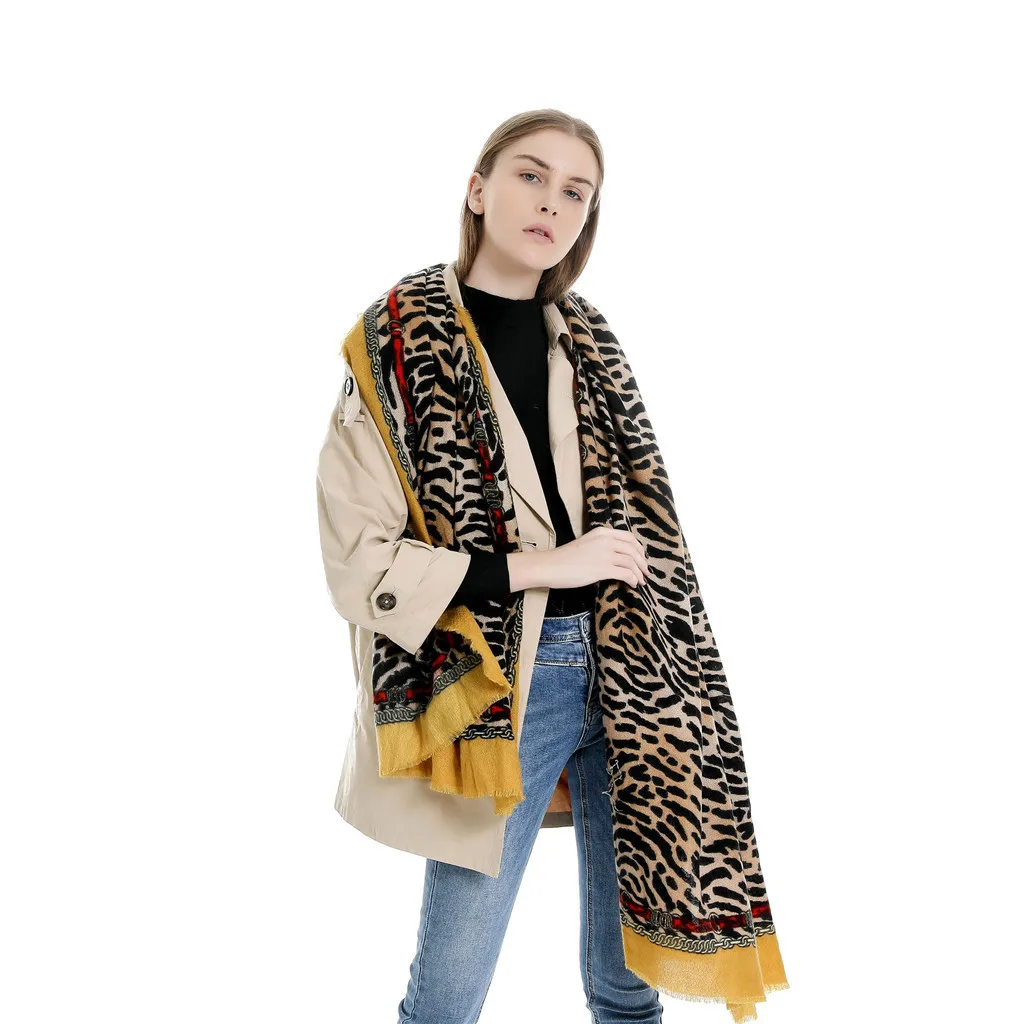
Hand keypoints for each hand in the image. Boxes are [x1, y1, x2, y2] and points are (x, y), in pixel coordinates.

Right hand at [508, 526, 649, 590]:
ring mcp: (605, 554)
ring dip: (639, 573)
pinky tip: (632, 584)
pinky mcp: (603, 568)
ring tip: (641, 581)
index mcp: (602, 532)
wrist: (550, 566)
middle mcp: (606, 540)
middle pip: (633, 550)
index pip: (629, 537)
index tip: (641, 558)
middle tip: (646, 572)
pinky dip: (633, 579)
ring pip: (632, 562)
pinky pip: (626, 574)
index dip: (639, 549)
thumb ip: (602, 546)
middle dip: (643, 562)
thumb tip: (617, 558)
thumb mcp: (586, 544)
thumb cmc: (564, 558)